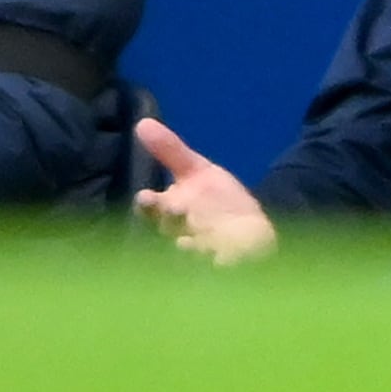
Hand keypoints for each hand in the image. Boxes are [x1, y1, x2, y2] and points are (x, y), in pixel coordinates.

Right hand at [135, 116, 279, 264]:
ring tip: (193, 243)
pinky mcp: (226, 267)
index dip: (150, 205)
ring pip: (191, 254)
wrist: (249, 232)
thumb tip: (141, 122)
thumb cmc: (215, 202)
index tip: (147, 197)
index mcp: (172, 212)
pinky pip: (219, 269)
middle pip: (172, 230)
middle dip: (173, 220)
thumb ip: (170, 151)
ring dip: (192, 248)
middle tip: (179, 210)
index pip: (153, 209)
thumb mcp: (196, 172)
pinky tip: (222, 261)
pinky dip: (219, 264)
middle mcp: (181, 235)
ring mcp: (202, 254)